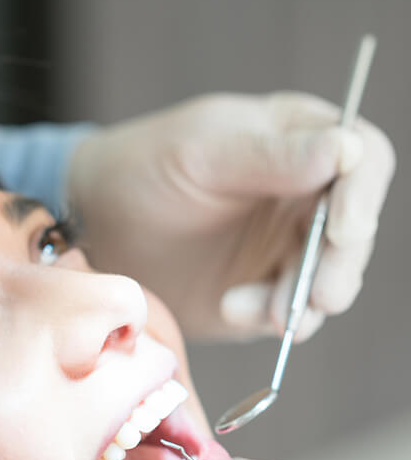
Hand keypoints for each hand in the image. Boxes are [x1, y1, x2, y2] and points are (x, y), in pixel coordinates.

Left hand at [68, 92, 394, 339]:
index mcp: (297, 142)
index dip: (362, 196)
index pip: (361, 160)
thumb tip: (346, 150)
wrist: (97, 225)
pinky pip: (286, 311)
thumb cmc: (143, 169)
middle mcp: (301, 197)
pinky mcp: (260, 290)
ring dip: (304, 300)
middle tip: (319, 297)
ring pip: (327, 279)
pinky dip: (270, 317)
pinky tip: (231, 308)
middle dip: (339, 266)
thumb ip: (271, 156)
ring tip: (258, 310)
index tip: (343, 230)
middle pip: (353, 232)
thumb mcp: (201, 154)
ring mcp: (282, 248)